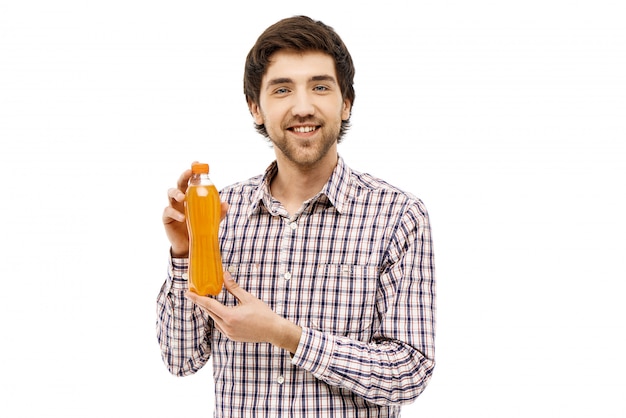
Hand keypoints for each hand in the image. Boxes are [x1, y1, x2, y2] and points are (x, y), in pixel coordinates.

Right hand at [162, 164, 228, 256]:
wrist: (190, 245)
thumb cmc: (200, 228)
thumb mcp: (212, 220)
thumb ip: (219, 212)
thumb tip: (226, 204)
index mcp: (191, 195)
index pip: (191, 180)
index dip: (193, 170)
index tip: (196, 163)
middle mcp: (181, 198)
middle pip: (180, 182)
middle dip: (184, 176)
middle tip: (189, 173)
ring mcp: (173, 207)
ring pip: (170, 193)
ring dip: (176, 193)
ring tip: (183, 197)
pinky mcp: (167, 218)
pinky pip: (168, 212)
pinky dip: (175, 213)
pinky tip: (182, 218)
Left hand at [185, 272, 301, 352]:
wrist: (273, 331)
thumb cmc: (263, 314)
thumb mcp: (248, 298)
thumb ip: (234, 288)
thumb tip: (225, 275)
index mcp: (229, 316)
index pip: (209, 305)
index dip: (197, 298)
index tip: (188, 293)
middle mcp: (226, 326)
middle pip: (209, 312)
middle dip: (202, 303)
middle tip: (194, 294)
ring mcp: (229, 333)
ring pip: (214, 320)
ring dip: (211, 311)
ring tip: (208, 301)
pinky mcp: (232, 337)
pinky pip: (220, 326)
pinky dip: (218, 318)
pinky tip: (220, 312)